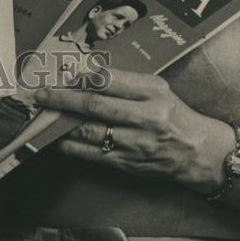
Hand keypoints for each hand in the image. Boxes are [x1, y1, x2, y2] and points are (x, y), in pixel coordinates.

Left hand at [35, 67, 229, 194]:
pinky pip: (92, 155)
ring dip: (61, 124)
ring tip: (43, 115)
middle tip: (41, 95)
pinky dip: (71, 147)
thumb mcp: (155, 87)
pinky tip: (56, 139)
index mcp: (151, 92)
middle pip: (95, 106)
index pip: (109, 80)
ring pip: (89, 132)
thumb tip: (82, 76)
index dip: (80, 77)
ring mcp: (136, 144)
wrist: (198, 152)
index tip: (60, 75)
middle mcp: (145, 118)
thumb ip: (123, 81)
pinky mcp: (129, 164)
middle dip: (62, 100)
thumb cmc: (171, 113)